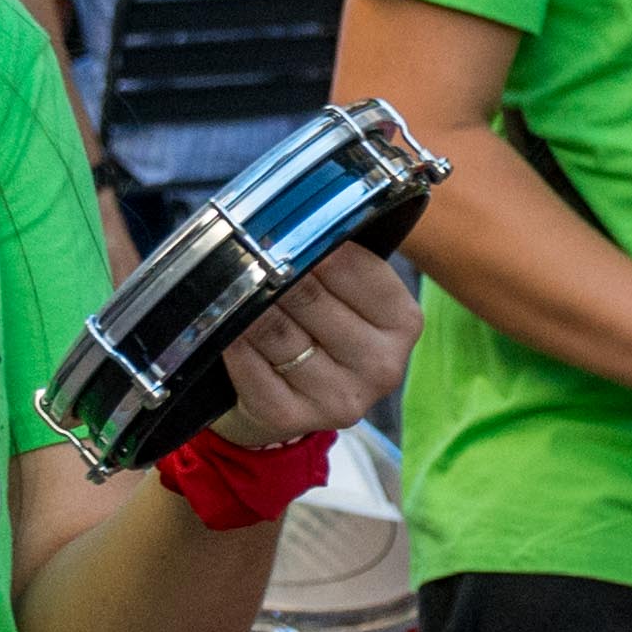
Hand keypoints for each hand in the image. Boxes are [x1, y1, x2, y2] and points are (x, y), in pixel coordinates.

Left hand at [205, 245, 417, 452]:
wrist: (295, 398)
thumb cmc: (322, 327)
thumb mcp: (346, 290)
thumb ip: (337, 254)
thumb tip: (296, 213)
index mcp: (404, 321)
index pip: (346, 264)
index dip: (306, 243)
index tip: (281, 231)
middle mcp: (381, 365)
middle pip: (307, 296)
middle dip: (272, 274)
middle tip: (249, 256)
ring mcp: (340, 398)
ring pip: (275, 329)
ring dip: (247, 307)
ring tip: (235, 290)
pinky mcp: (293, 418)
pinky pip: (248, 366)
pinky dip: (232, 342)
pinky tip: (228, 331)